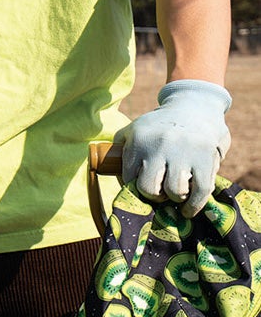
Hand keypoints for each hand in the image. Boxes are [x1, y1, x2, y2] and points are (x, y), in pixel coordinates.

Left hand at [114, 79, 230, 217]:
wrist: (195, 106)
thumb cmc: (159, 126)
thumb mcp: (135, 129)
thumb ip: (119, 148)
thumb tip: (110, 174)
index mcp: (139, 140)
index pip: (128, 178)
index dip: (134, 189)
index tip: (141, 190)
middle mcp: (159, 145)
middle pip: (149, 188)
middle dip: (154, 196)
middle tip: (159, 194)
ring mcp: (184, 153)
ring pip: (174, 192)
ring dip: (175, 199)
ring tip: (175, 194)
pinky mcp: (206, 159)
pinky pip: (199, 192)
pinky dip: (193, 206)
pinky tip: (188, 209)